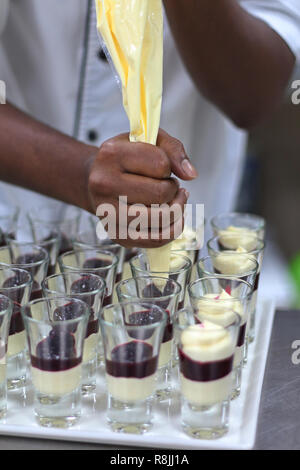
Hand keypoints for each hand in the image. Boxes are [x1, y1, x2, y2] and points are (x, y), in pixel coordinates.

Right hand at [87, 129, 197, 247]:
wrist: (99, 179)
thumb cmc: (127, 159)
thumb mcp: (149, 141)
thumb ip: (174, 151)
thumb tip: (191, 175)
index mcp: (111, 154)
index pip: (160, 164)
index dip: (169, 167)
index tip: (160, 167)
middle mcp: (103, 184)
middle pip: (161, 193)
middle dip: (173, 189)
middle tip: (168, 185)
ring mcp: (107, 212)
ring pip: (161, 218)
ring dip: (176, 209)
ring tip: (173, 201)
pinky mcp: (116, 234)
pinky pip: (155, 239)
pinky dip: (172, 230)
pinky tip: (173, 219)